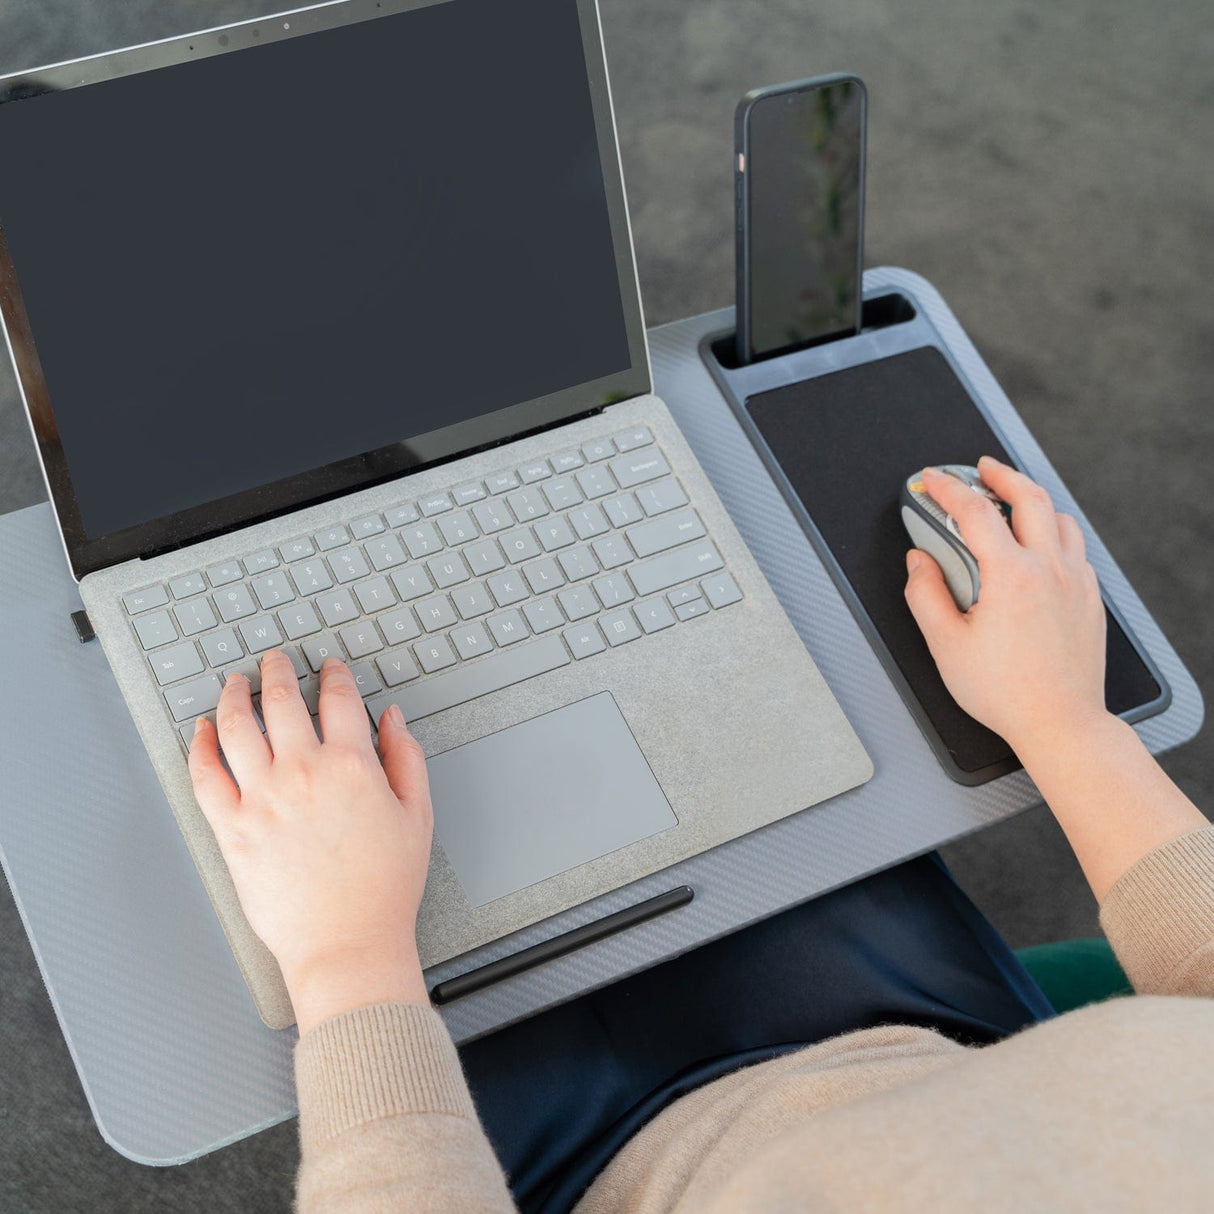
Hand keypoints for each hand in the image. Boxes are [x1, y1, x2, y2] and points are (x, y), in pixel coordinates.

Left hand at [188, 650, 432, 1032]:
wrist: (347, 943)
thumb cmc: (384, 888)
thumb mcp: (417, 815)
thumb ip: (407, 758)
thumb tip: (393, 719)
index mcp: (352, 766)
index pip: (339, 700)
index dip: (334, 676)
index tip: (330, 668)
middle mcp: (303, 773)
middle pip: (282, 701)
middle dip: (278, 672)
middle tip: (274, 661)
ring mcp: (263, 799)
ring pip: (237, 728)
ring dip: (233, 696)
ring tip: (234, 684)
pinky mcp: (232, 829)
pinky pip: (205, 776)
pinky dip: (199, 746)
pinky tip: (201, 732)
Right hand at [903, 456, 1109, 754]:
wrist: (1060, 723)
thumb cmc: (1006, 692)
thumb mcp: (946, 644)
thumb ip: (926, 595)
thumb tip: (919, 563)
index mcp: (1011, 575)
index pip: (974, 512)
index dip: (947, 488)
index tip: (931, 480)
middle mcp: (1050, 570)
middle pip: (1030, 496)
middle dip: (1001, 474)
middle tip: (982, 467)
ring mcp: (1076, 583)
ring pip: (1061, 519)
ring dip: (1034, 501)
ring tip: (1013, 500)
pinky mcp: (1090, 601)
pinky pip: (1076, 550)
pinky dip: (1055, 534)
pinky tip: (1041, 547)